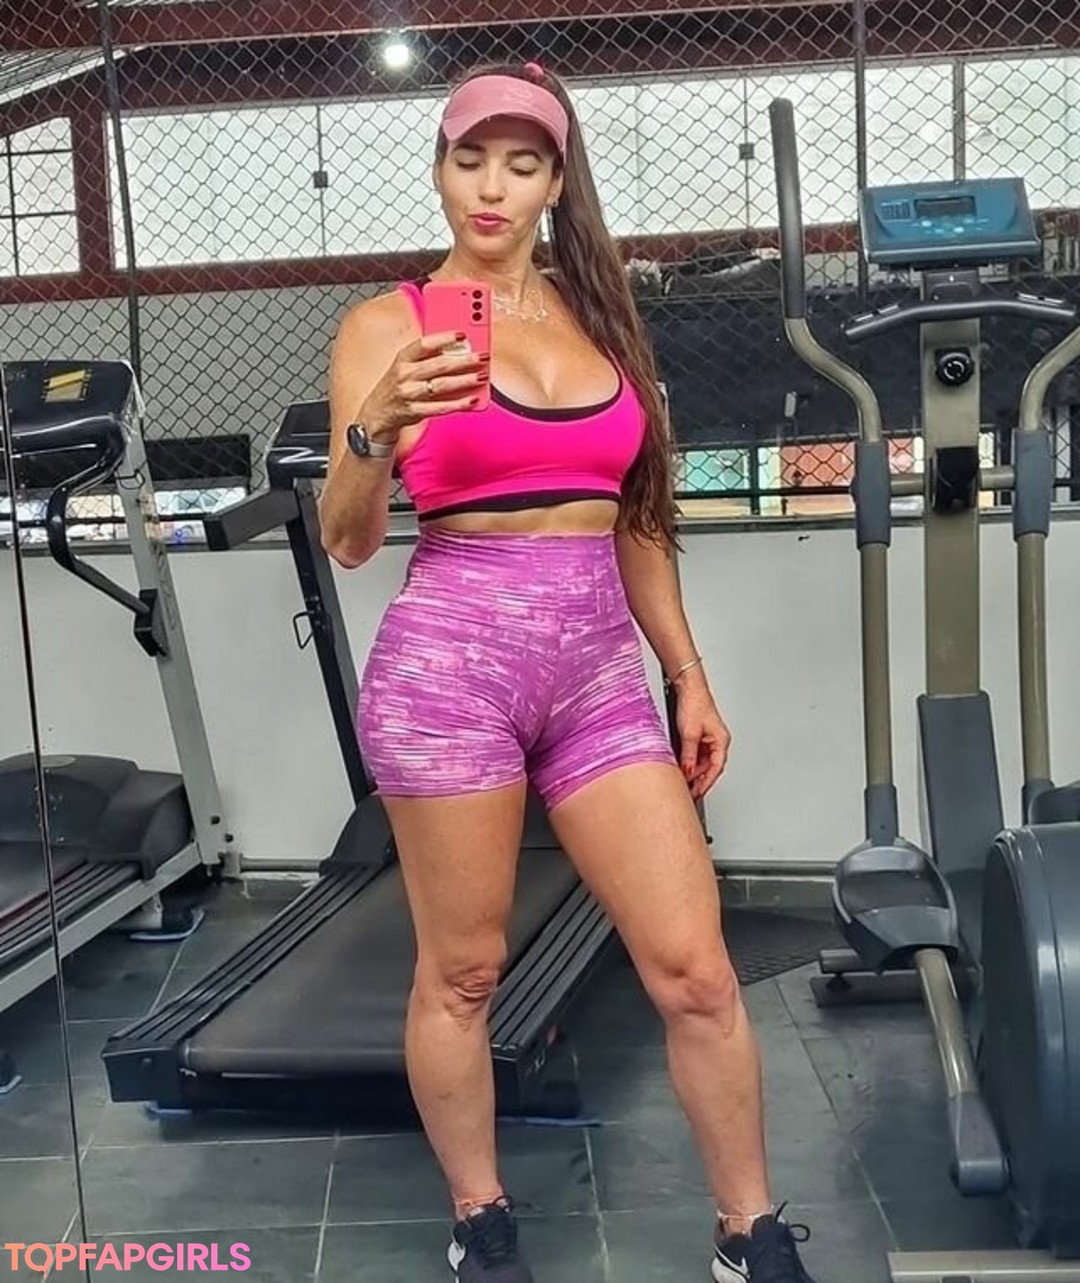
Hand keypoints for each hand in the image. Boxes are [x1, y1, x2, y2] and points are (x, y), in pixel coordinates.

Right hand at [361, 332, 487, 440]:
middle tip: (482, 357)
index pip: (424, 344)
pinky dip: (458, 404)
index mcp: (402, 358)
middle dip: (464, 360)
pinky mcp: (414, 412)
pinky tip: (472, 399)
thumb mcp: (405, 366)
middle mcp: (404, 375)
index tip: (463, 334)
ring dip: (465, 380)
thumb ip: (427, 358)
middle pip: (438, 365)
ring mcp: (409, 394)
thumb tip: (458, 350)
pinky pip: (440, 408)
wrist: (376, 414)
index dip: (444, 338)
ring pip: (442, 385)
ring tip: (482, 376)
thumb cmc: (397, 386)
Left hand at [674, 682, 731, 798]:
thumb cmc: (694, 703)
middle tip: (688, 792)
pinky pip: (694, 754)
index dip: (706, 783)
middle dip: (698, 780)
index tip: (697, 793)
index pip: (716, 768)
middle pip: (709, 767)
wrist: (688, 686)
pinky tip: (680, 768)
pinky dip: (688, 762)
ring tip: (682, 782)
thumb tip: (687, 771)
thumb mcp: (689, 733)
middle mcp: (716, 741)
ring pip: (701, 762)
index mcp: (721, 741)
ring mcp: (707, 739)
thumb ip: (688, 755)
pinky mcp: (697, 735)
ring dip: (692, 772)